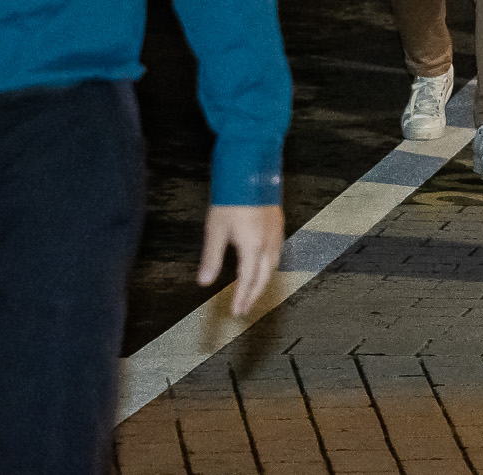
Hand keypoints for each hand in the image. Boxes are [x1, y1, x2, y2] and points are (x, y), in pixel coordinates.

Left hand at [198, 203, 285, 318]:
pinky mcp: (278, 223)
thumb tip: (204, 282)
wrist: (251, 172)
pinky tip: (264, 263)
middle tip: (245, 307)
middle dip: (255, 294)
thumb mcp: (215, 230)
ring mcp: (276, 232)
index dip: (242, 297)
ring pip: (274, 265)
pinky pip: (278, 252)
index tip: (237, 311)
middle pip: (265, 276)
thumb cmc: (232, 199)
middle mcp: (269, 242)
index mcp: (253, 247)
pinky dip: (270, 265)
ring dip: (264, 281)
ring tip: (254, 290)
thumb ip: (211, 258)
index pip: (248, 280)